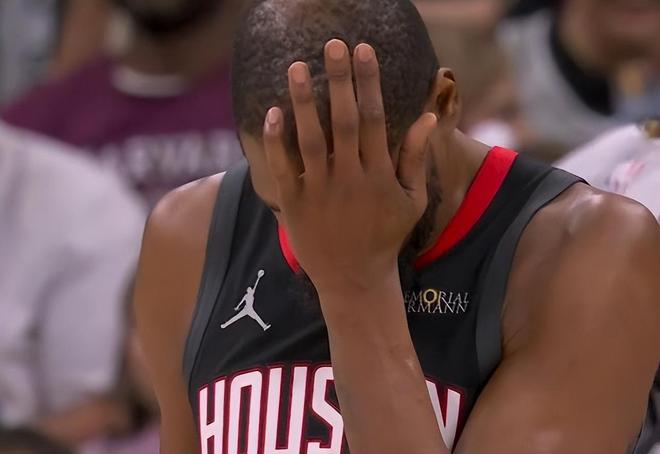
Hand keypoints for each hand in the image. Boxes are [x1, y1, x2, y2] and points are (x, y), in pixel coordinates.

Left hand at [263, 39, 436, 293]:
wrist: (354, 280)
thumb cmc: (386, 237)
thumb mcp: (411, 201)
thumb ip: (414, 159)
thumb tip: (425, 118)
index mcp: (379, 174)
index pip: (373, 118)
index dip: (368, 82)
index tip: (364, 50)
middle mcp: (349, 178)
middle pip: (342, 120)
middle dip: (338, 80)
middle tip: (331, 44)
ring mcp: (319, 191)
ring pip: (310, 139)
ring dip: (302, 101)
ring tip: (296, 66)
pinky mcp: (294, 204)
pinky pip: (283, 167)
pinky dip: (277, 140)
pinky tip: (273, 112)